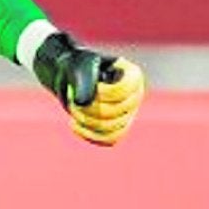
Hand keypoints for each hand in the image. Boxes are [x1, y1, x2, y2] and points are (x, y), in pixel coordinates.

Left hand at [32, 32, 145, 146]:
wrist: (73, 78)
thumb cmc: (79, 68)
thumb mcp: (79, 68)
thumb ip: (84, 81)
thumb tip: (83, 102)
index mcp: (133, 76)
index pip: (122, 92)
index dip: (102, 92)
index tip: (90, 84)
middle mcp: (135, 96)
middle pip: (116, 113)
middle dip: (89, 108)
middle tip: (73, 98)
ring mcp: (128, 114)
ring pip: (111, 129)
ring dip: (86, 121)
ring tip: (73, 109)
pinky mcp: (118, 129)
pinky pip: (109, 140)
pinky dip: (89, 135)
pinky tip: (74, 124)